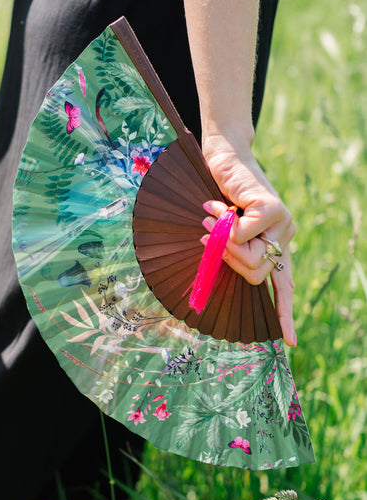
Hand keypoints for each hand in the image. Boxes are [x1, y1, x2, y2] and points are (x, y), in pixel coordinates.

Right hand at [202, 134, 295, 345]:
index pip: (284, 285)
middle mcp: (285, 237)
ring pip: (251, 260)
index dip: (285, 314)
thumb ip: (230, 250)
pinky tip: (221, 205)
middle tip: (210, 234)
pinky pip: (242, 235)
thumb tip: (227, 261)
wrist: (224, 157)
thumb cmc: (219, 194)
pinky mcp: (274, 209)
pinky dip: (224, 222)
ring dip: (224, 242)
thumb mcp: (223, 230)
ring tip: (214, 216)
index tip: (290, 342)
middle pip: (256, 276)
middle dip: (228, 260)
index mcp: (275, 245)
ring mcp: (284, 223)